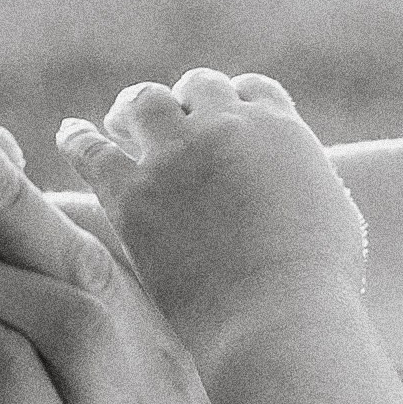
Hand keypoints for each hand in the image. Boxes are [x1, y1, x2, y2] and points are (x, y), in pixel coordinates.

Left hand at [58, 69, 367, 387]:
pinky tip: (69, 135)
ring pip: (145, 102)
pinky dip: (78, 137)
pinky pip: (92, 149)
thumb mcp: (333, 218)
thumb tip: (289, 192)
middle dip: (185, 102)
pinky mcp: (132, 193)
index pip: (251, 91)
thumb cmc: (317, 286)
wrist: (280, 316)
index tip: (217, 120)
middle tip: (166, 122)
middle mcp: (226, 126)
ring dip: (133, 109)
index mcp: (281, 129)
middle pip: (198, 87)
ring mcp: (176, 155)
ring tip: (118, 123)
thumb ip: (304, 186)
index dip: (232, 103)